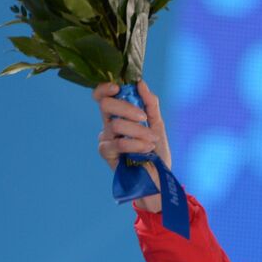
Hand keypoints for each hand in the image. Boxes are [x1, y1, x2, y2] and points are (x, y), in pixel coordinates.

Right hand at [93, 80, 170, 211]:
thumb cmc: (157, 152)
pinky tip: (146, 150)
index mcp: (119, 115)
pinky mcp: (106, 153)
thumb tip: (140, 83)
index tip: (119, 87)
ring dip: (139, 132)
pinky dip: (136, 144)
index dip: (105, 88)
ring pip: (115, 124)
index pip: (102, 96)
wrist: (159, 178)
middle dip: (127, 108)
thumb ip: (150, 104)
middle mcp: (109, 124)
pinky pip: (118, 142)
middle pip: (105, 105)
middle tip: (143, 118)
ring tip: (152, 142)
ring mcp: (106, 139)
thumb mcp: (158, 125)